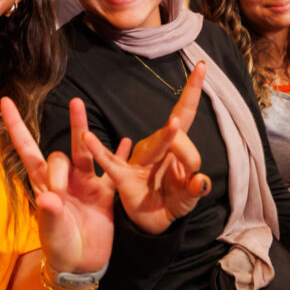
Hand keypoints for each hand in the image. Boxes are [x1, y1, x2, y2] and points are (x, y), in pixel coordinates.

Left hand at [1, 97, 112, 272]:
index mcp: (43, 185)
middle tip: (60, 191)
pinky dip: (120, 155)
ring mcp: (86, 184)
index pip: (26, 149)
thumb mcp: (53, 234)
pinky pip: (113, 169)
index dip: (16, 126)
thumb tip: (46, 198)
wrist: (81, 266)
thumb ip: (51, 215)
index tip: (5, 101)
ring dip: (82, 129)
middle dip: (59, 168)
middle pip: (60, 154)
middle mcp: (64, 179)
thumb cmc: (59, 248)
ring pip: (85, 151)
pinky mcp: (105, 194)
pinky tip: (129, 142)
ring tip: (78, 104)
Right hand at [82, 63, 211, 234]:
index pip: (186, 117)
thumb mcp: (188, 199)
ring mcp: (139, 161)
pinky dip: (99, 150)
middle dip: (184, 125)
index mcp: (175, 150)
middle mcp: (157, 149)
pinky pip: (110, 162)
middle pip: (176, 134)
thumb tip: (200, 181)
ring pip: (155, 147)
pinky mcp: (123, 177)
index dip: (192, 92)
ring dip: (165, 137)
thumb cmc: (169, 202)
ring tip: (175, 125)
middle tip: (188, 121)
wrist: (150, 223)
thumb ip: (195, 190)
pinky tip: (87, 139)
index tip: (202, 66)